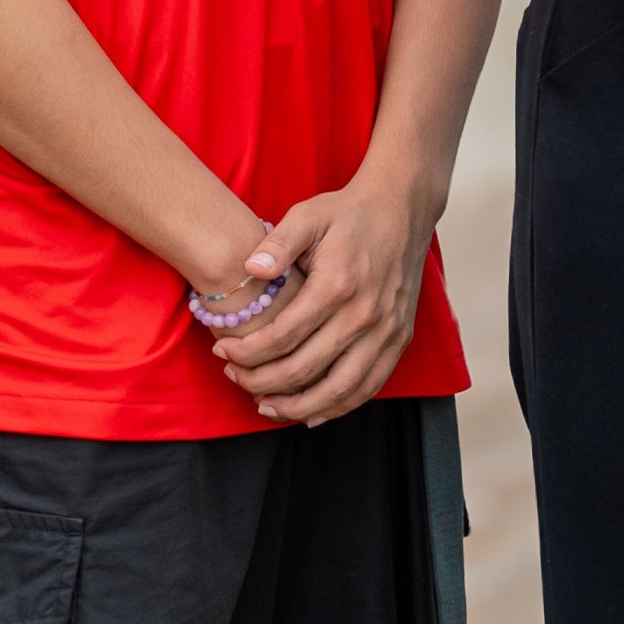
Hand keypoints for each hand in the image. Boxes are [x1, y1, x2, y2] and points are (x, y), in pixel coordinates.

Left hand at [219, 169, 436, 423]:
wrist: (402, 209)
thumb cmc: (348, 214)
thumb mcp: (307, 216)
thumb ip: (277, 243)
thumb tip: (249, 268)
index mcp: (337, 286)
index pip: (282, 337)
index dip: (246, 352)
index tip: (222, 351)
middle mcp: (364, 315)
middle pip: (305, 369)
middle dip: (261, 381)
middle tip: (234, 377)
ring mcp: (386, 331)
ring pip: (339, 390)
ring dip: (298, 406)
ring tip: (265, 406)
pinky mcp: (399, 339)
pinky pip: (369, 386)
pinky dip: (339, 407)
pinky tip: (311, 414)